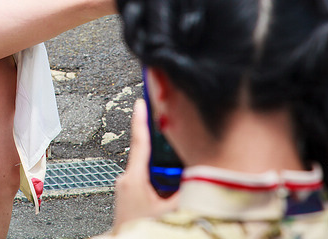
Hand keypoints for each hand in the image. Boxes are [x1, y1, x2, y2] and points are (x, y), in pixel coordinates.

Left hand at [112, 100, 178, 232]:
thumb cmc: (140, 230)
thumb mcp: (171, 211)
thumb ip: (186, 192)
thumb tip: (201, 178)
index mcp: (133, 179)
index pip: (140, 143)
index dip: (141, 120)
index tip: (141, 102)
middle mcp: (127, 181)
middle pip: (149, 157)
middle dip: (165, 152)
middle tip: (179, 149)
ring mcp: (127, 190)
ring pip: (150, 172)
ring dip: (165, 172)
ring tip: (178, 184)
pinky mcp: (130, 198)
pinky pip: (148, 183)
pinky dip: (161, 183)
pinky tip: (172, 195)